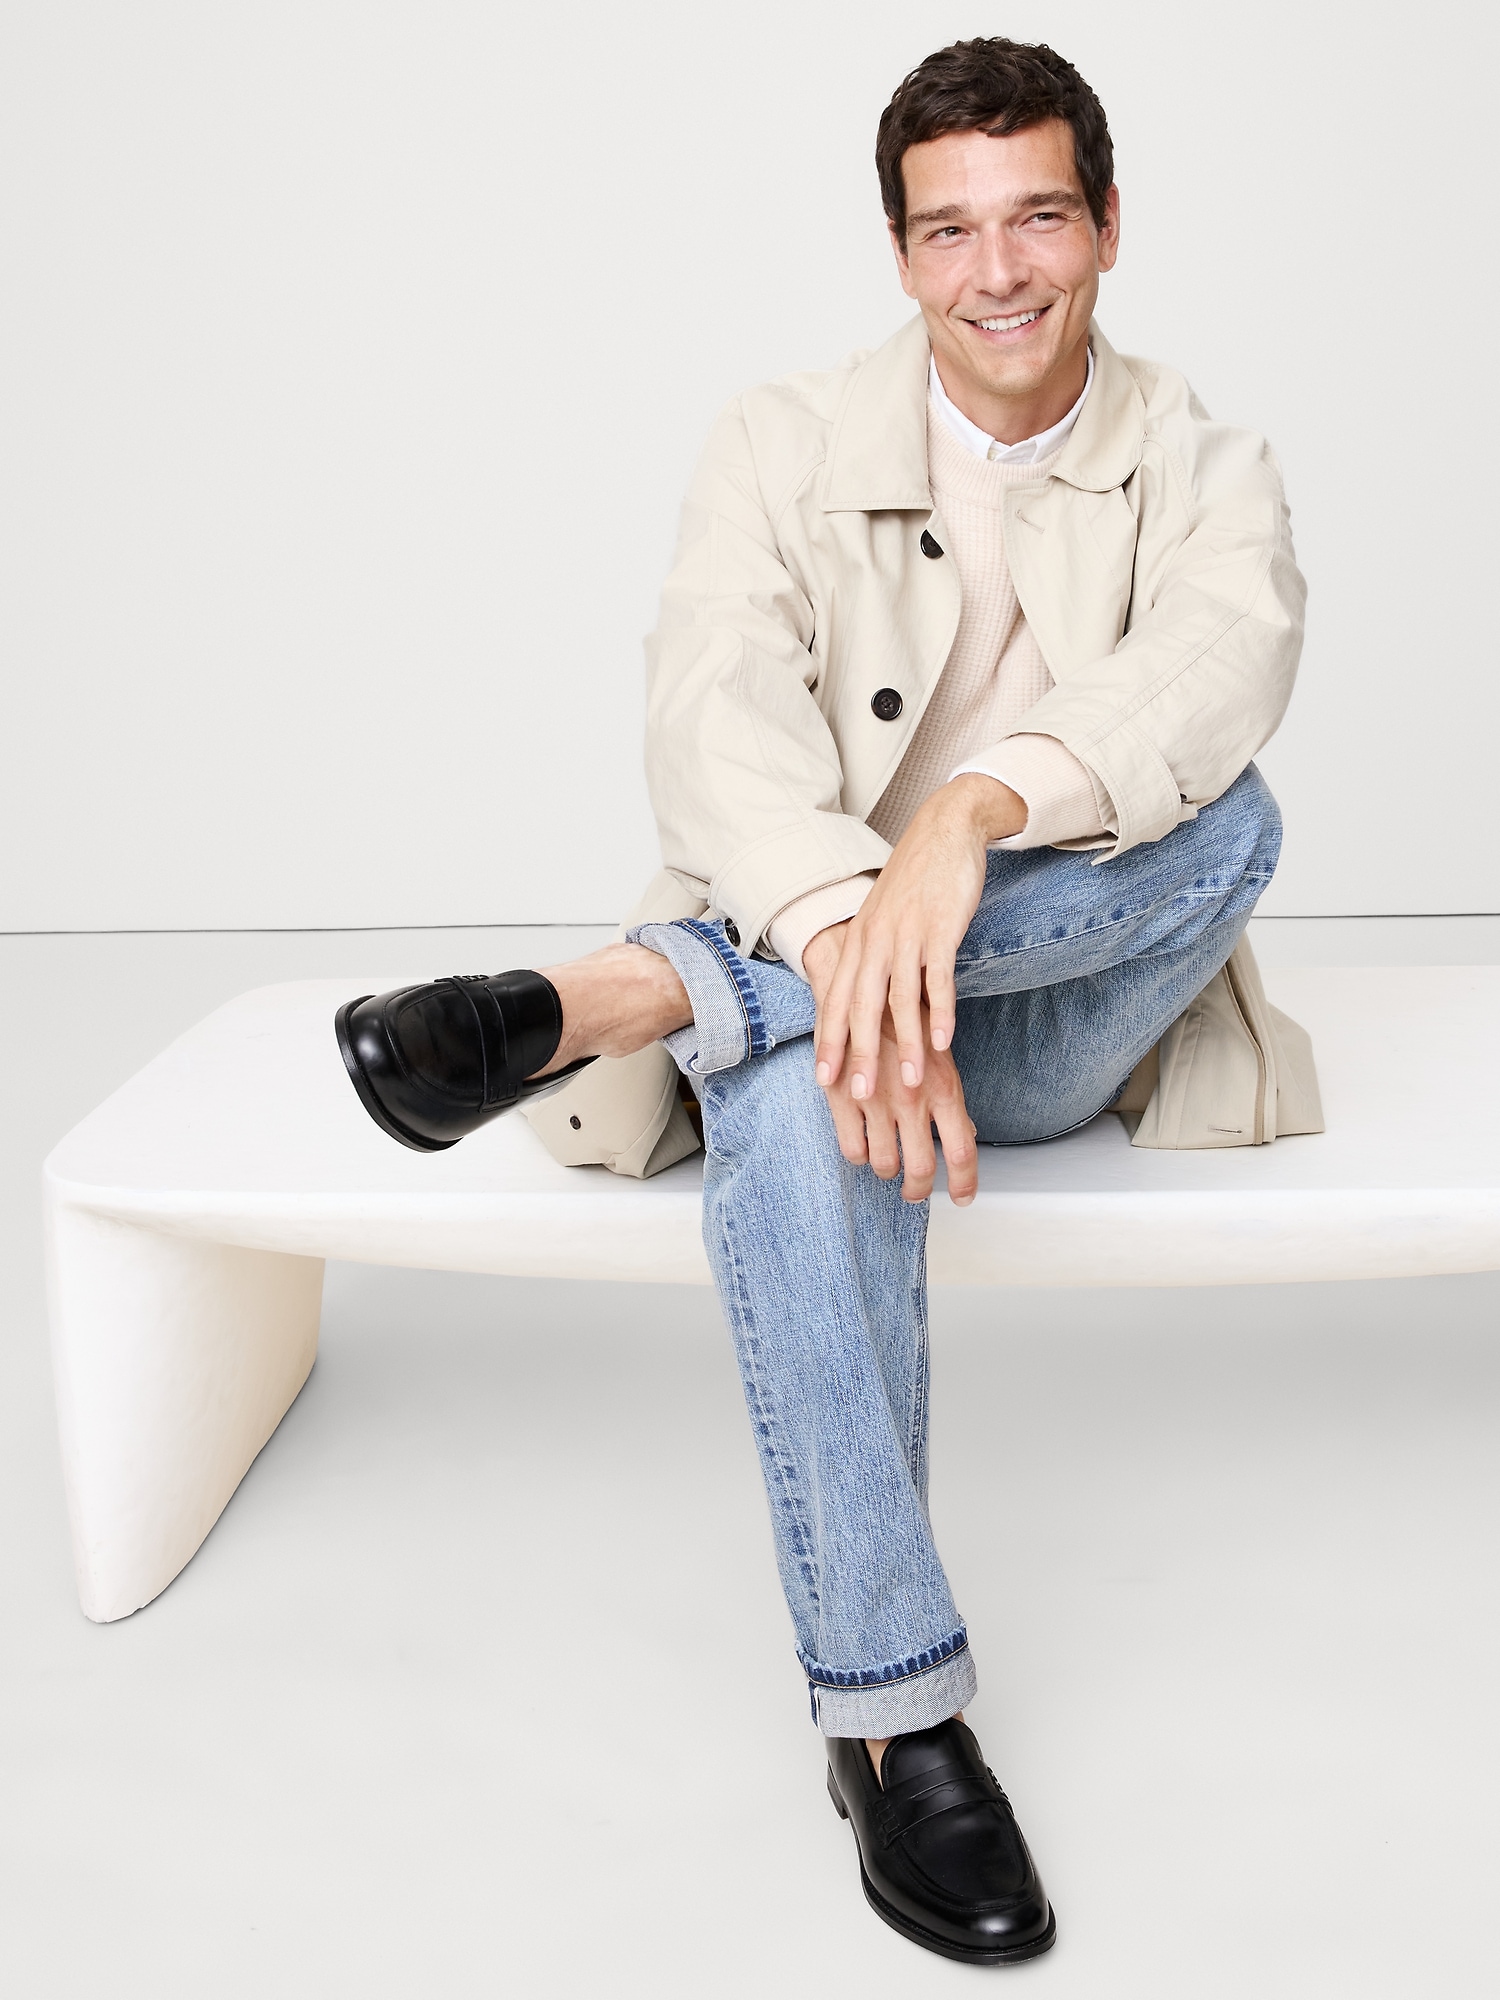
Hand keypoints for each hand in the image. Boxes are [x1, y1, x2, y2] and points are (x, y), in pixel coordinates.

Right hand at [804, 922, 977, 1204]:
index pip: (962, 1152)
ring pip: (884, 1163)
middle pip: (921, 1168)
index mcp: (943, 1088)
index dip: (964, 1182)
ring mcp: (875, 1102)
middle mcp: (911, 1099)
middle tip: (916, 1191)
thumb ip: (950, 1099)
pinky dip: (859, 1155)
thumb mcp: (939, 1057)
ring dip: (888, 1170)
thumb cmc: (904, 1018)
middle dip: (919, 1188)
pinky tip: (863, 1146)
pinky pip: (852, 1149)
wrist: (859, 983)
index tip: (962, 1196)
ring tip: (889, 1163)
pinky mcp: (842, 1099)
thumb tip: (966, 1135)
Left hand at [815, 774, 1024, 1100]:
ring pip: (900, 1001)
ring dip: (905, 1047)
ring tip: (911, 1085)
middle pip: (862, 1007)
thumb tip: (869, 1005)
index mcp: (858, 942)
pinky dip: (940, 1013)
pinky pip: (937, 979)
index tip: (825, 1082)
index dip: (830, 1042)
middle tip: (860, 1095)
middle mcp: (876, 941)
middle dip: (859, 1055)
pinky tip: (944, 1043)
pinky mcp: (940, 929)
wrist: (944, 829)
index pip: (838, 1001)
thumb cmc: (915, 882)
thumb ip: (875, 960)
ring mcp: (907, 935)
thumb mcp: (883, 920)